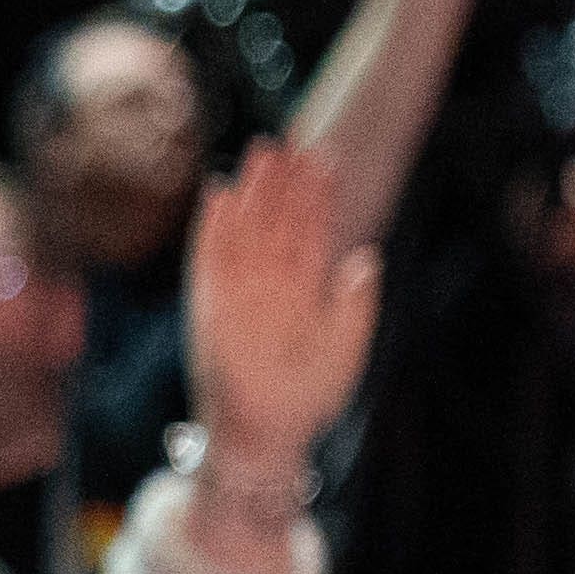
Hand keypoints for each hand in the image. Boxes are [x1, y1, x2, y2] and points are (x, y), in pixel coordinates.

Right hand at [181, 137, 383, 479]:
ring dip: (251, 193)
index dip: (319, 196)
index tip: (326, 157)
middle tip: (289, 137)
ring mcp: (238, 295)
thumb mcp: (347, 350)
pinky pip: (209, 262)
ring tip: (258, 154)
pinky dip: (211, 231)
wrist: (265, 435)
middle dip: (284, 181)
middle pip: (278, 222)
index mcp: (306, 292)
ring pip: (246, 232)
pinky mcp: (209, 310)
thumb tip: (366, 257)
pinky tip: (217, 196)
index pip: (312, 231)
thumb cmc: (307, 400)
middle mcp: (271, 287)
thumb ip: (357, 306)